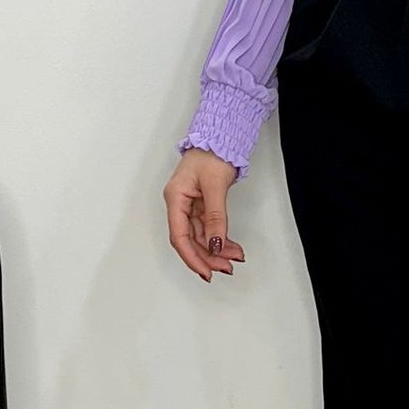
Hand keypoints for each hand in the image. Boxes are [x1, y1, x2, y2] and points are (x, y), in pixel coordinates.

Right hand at [164, 150, 245, 281]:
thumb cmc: (212, 153)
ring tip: (234, 259)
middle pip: (190, 239)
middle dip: (207, 256)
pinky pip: (209, 227)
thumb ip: (216, 217)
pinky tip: (231, 247)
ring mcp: (191, 205)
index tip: (205, 271)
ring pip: (201, 236)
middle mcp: (180, 204)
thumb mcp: (215, 186)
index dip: (192, 257)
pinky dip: (220, 238)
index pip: (180, 236)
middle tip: (226, 268)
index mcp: (175, 198)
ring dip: (216, 250)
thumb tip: (215, 243)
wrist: (220, 137)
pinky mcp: (202, 204)